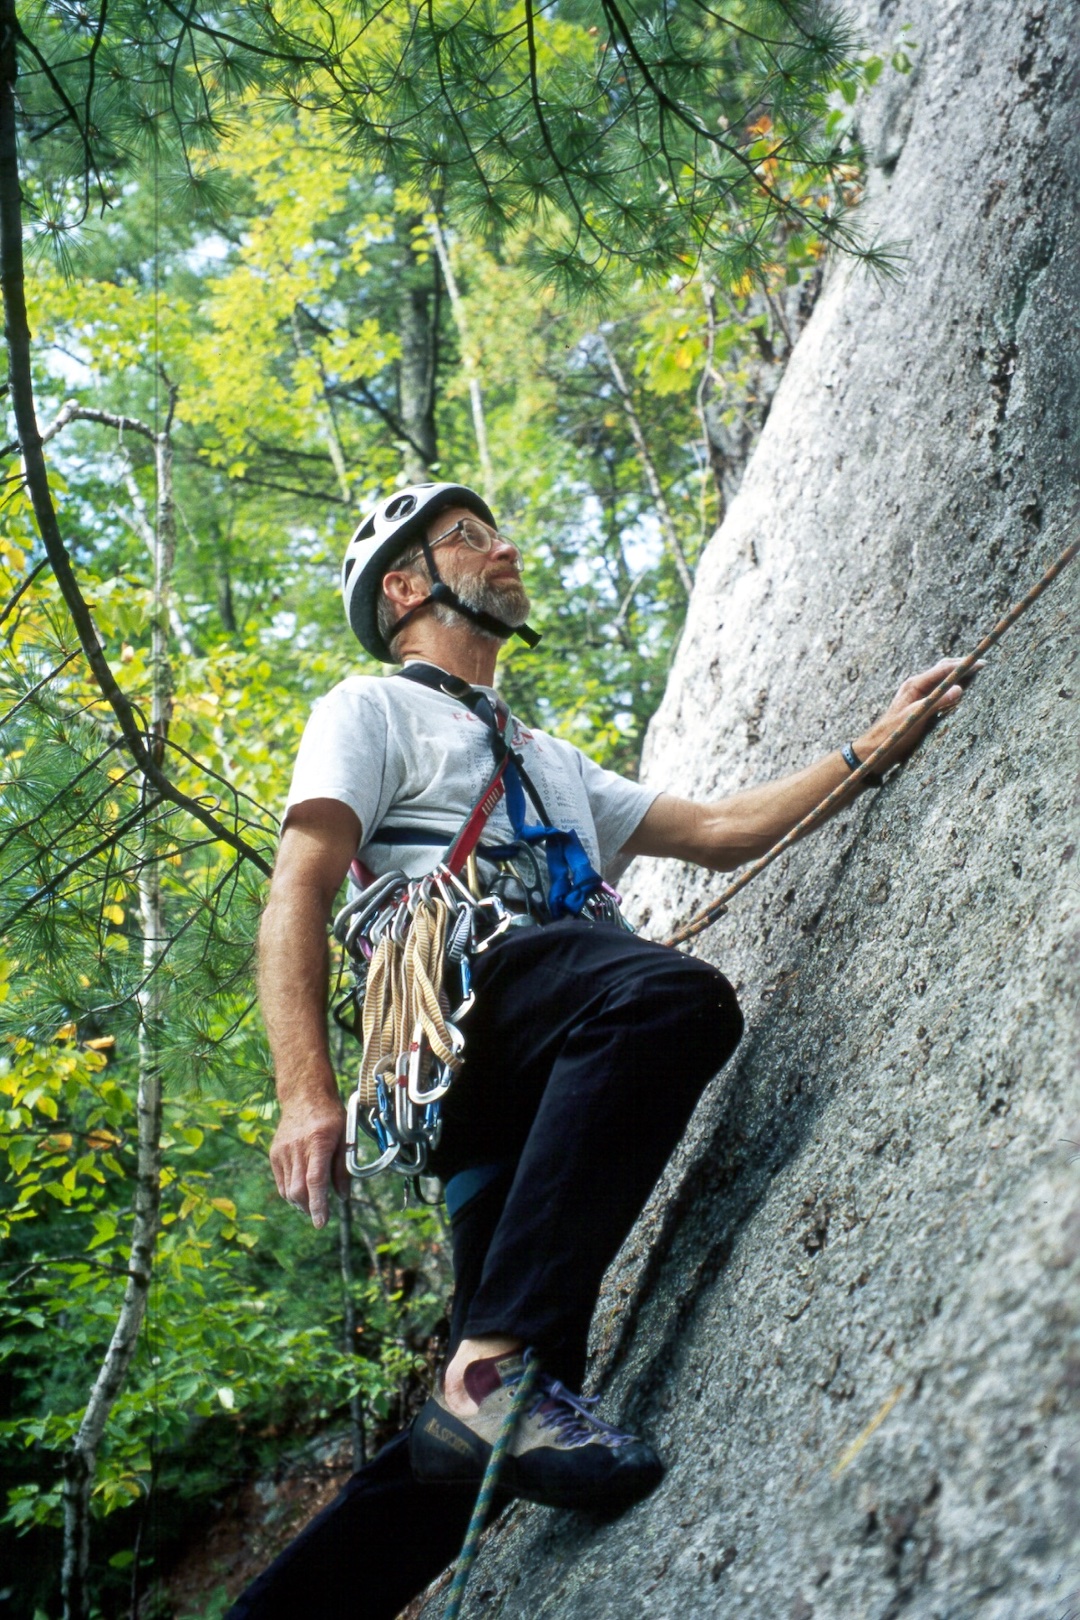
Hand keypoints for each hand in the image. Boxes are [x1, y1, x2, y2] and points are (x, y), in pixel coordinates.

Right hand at [269, 1092, 347, 1228]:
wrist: (304, 1095)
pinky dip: (291, 1193)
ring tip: (311, 1203)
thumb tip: (342, 1197)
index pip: (315, 1180)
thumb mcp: (345, 1137)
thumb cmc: (330, 1116)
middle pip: (298, 1190)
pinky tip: (301, 1190)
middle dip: (309, 1208)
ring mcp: (283, 1151)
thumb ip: (343, 1168)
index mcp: (318, 1142)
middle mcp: (297, 1148)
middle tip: (320, 1214)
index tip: (321, 1222)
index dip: (318, 1204)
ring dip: (300, 1203)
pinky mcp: (274, 1154)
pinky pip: (281, 1183)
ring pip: (288, 1190)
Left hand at [856, 658, 982, 772]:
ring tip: (977, 676)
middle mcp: (917, 686)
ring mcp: (918, 696)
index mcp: (914, 684)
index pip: (943, 669)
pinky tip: (962, 694)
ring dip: (958, 677)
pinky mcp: (920, 706)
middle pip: (943, 671)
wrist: (876, 749)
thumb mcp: (917, 717)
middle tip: (983, 667)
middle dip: (962, 667)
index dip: (963, 665)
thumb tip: (960, 689)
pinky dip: (953, 690)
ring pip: (942, 681)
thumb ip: (937, 702)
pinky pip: (940, 693)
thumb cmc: (893, 734)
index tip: (982, 663)